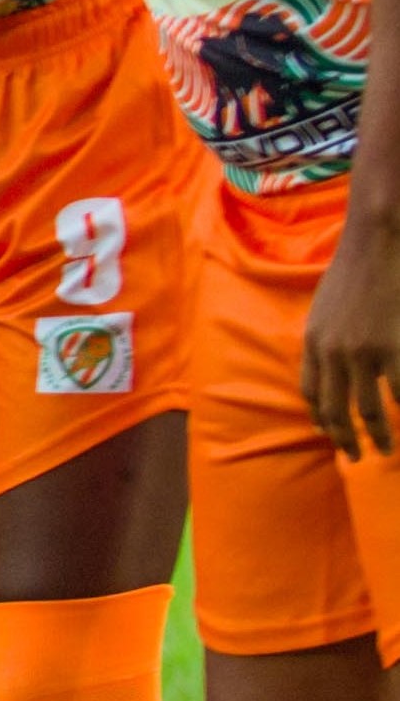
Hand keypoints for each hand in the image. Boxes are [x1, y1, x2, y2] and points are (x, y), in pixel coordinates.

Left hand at [311, 220, 399, 455]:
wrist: (378, 242)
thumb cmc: (356, 270)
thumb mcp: (325, 306)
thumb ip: (325, 338)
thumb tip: (330, 364)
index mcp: (312, 342)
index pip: (310, 393)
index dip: (320, 417)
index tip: (330, 433)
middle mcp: (332, 353)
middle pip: (335, 411)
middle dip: (345, 440)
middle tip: (357, 458)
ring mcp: (364, 354)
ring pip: (369, 412)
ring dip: (378, 437)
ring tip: (386, 451)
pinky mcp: (394, 350)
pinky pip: (398, 393)